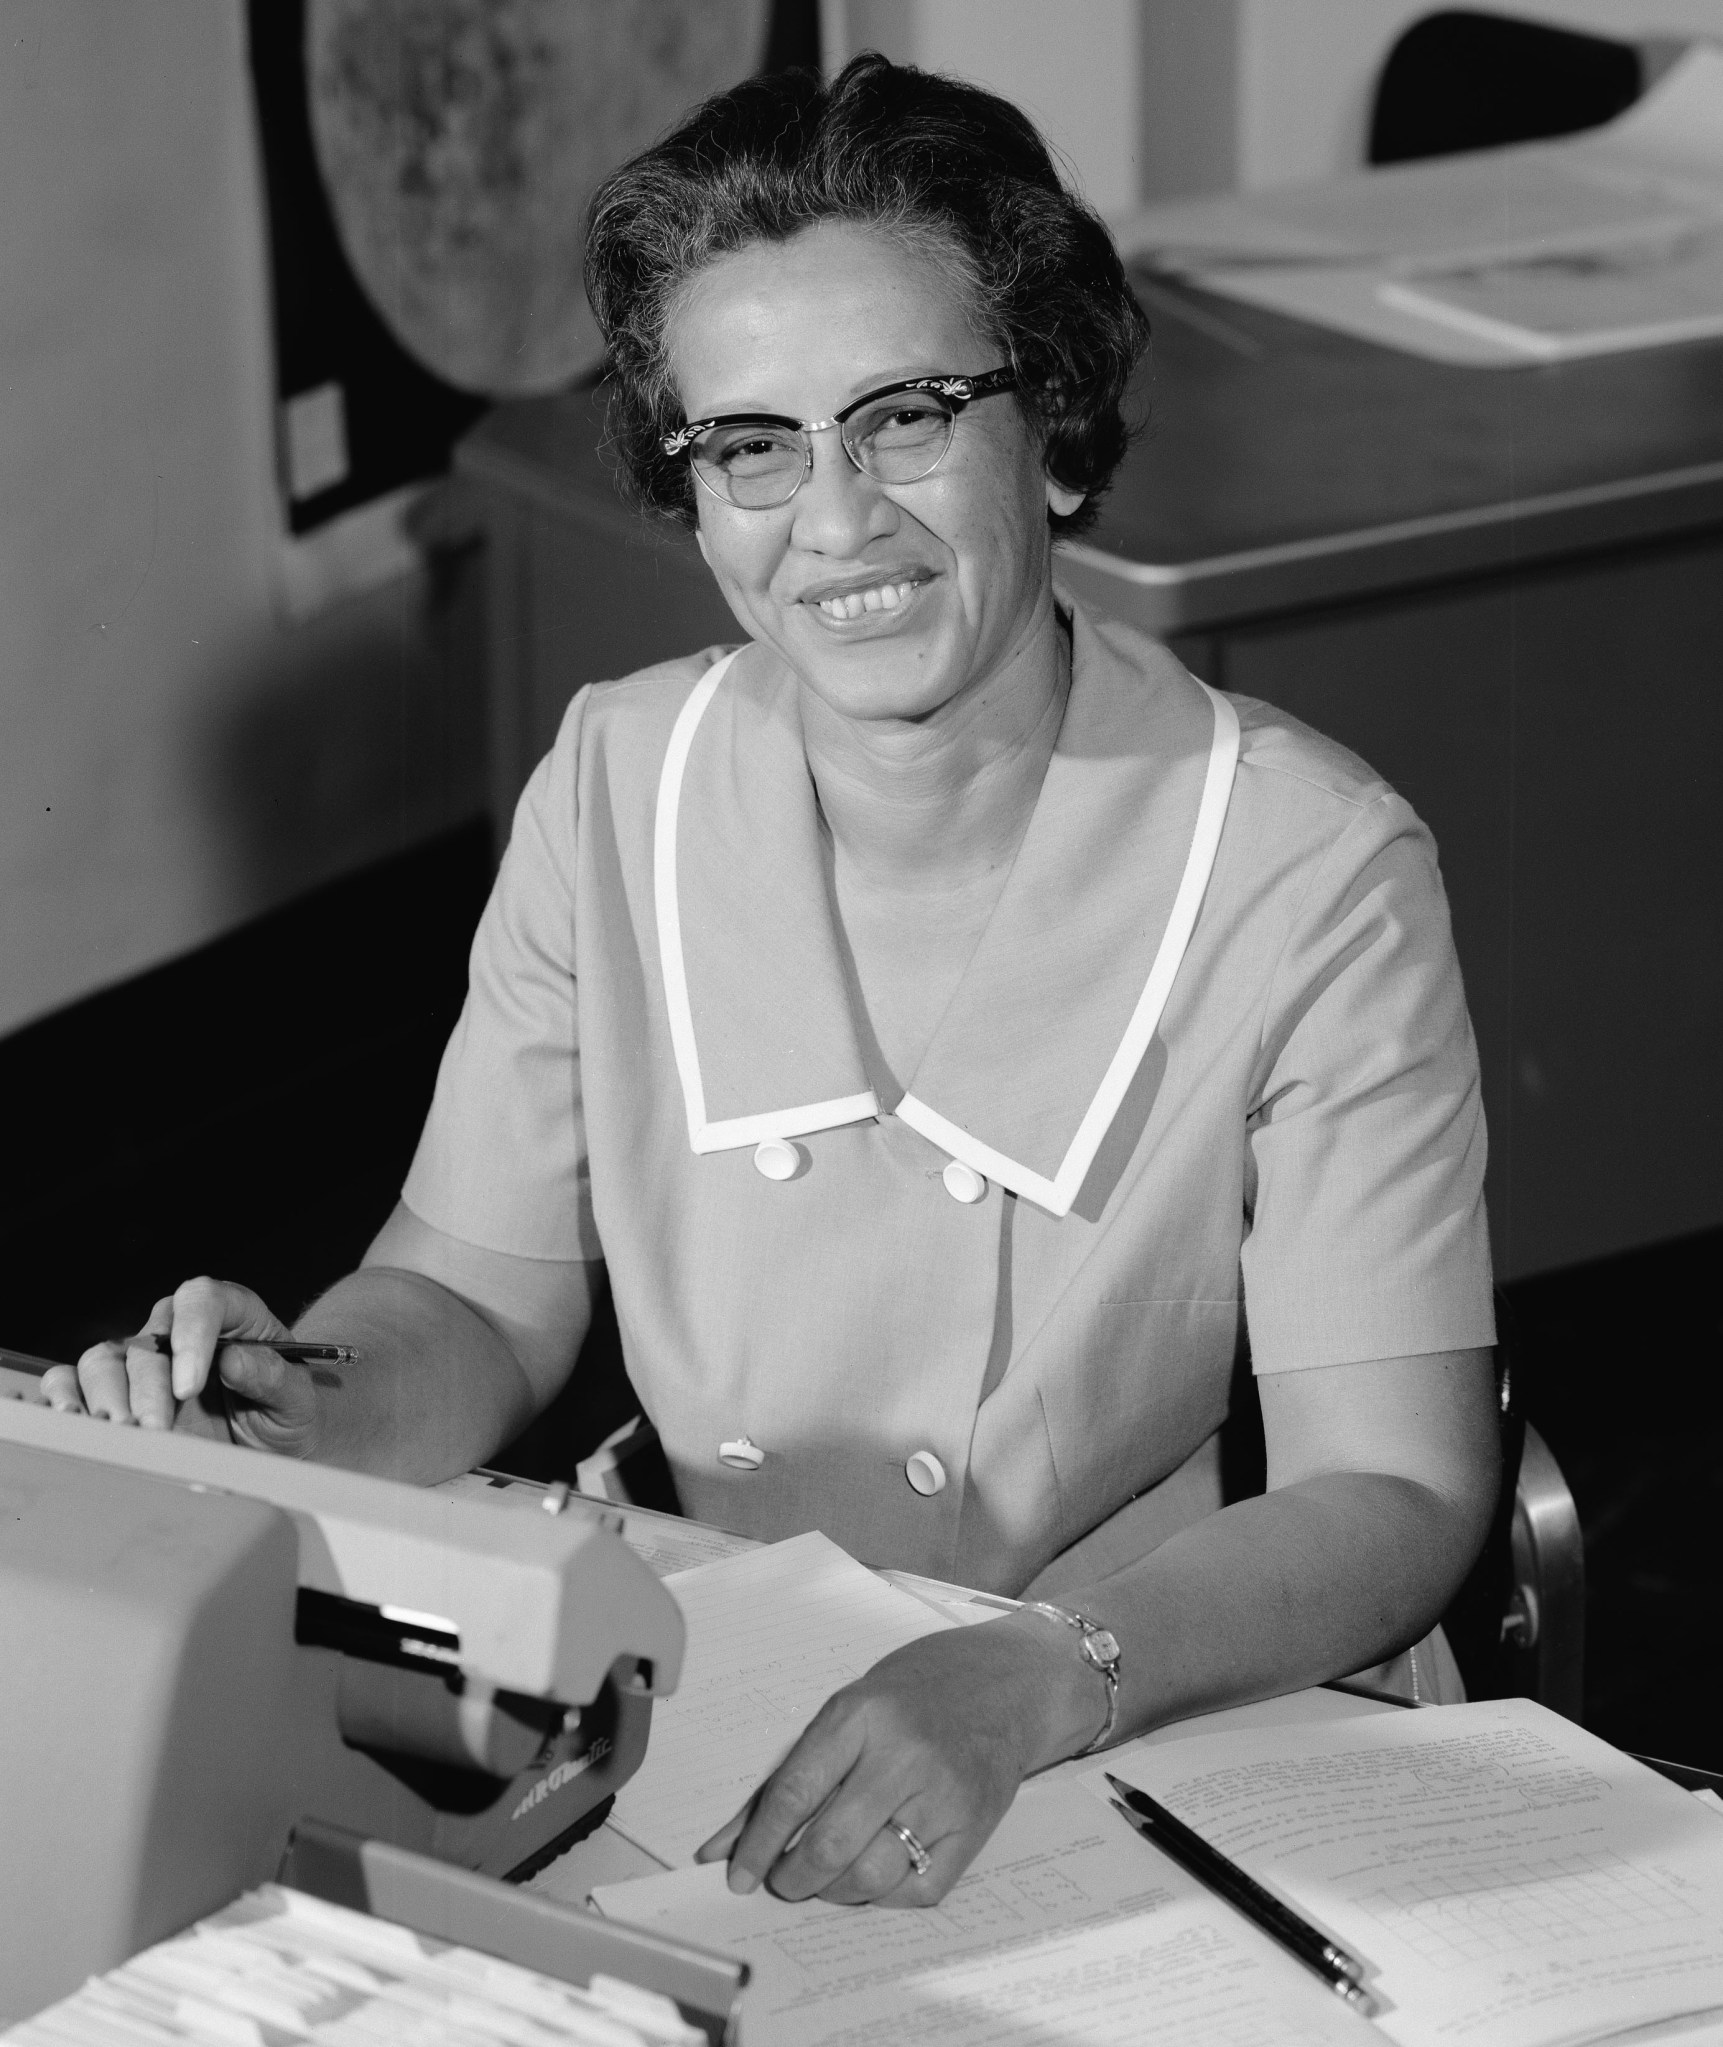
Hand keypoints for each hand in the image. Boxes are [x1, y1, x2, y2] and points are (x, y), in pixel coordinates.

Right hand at [39, 1276, 321, 1454]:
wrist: (269, 1442)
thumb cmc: (286, 1412)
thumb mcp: (298, 1400)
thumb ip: (274, 1377)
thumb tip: (234, 1359)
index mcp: (231, 1313)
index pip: (202, 1300)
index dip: (192, 1337)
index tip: (189, 1387)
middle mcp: (178, 1328)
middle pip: (148, 1342)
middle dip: (148, 1390)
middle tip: (154, 1432)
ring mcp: (141, 1357)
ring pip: (103, 1360)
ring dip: (105, 1399)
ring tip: (120, 1437)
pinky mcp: (113, 1388)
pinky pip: (72, 1380)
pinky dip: (65, 1399)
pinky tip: (75, 1426)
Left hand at [693, 1614, 1100, 1906]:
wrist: (1006, 1682)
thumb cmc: (914, 1692)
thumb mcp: (847, 1708)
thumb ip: (786, 1776)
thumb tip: (720, 1846)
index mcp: (860, 1714)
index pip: (793, 1793)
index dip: (757, 1845)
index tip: (736, 1875)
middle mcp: (903, 1755)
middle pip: (829, 1846)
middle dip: (792, 1879)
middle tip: (782, 1882)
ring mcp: (944, 1794)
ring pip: (870, 1878)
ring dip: (833, 1893)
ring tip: (825, 1879)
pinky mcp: (975, 1828)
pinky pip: (917, 1890)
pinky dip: (885, 1896)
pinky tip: (875, 1874)